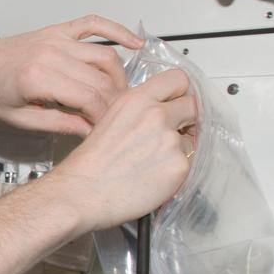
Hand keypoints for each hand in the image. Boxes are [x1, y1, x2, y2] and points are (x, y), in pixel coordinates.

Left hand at [0, 15, 142, 135]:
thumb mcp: (21, 119)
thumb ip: (59, 124)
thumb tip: (91, 131)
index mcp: (37, 79)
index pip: (88, 98)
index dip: (103, 116)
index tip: (106, 129)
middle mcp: (50, 54)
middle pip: (101, 78)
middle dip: (114, 101)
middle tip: (118, 117)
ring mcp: (56, 39)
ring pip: (104, 55)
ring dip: (119, 76)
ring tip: (121, 95)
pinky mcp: (57, 30)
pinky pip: (93, 24)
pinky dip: (117, 30)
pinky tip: (135, 44)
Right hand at [45, 68, 196, 232]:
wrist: (80, 193)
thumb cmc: (88, 165)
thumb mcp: (108, 120)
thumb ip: (138, 111)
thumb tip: (160, 112)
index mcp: (136, 100)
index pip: (178, 79)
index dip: (181, 92)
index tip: (178, 103)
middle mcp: (155, 115)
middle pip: (193, 106)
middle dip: (187, 119)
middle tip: (173, 134)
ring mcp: (169, 140)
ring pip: (192, 139)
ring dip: (179, 149)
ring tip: (152, 163)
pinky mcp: (179, 165)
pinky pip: (189, 164)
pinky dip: (175, 171)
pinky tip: (153, 177)